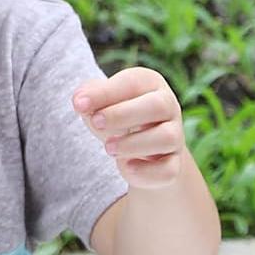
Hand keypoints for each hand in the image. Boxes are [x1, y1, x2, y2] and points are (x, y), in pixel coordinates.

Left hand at [72, 67, 186, 190]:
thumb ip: (89, 98)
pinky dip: (146, 171)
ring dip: (133, 144)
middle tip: (96, 122)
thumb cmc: (116, 118)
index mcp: (149, 84)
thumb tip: (80, 101)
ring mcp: (175, 137)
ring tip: (108, 148)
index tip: (79, 105)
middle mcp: (168, 107)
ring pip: (167, 138)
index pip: (132, 83)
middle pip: (158, 106)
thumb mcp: (101, 103)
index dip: (104, 93)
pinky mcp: (174, 165)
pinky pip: (168, 170)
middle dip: (122, 115)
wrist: (140, 151)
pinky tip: (127, 167)